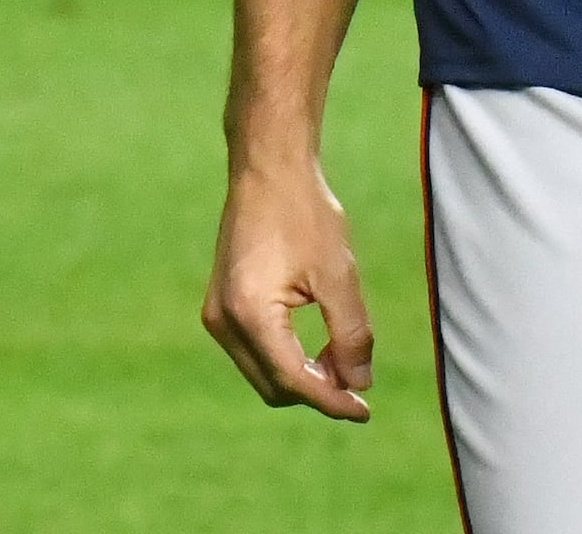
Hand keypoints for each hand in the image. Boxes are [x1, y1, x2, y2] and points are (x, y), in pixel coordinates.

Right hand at [201, 159, 376, 419]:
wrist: (269, 170)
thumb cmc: (306, 214)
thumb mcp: (338, 274)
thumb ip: (350, 333)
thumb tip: (359, 384)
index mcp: (249, 314)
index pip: (291, 380)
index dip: (330, 401)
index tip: (364, 411)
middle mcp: (223, 322)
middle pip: (273, 385)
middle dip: (316, 392)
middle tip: (359, 385)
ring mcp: (216, 315)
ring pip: (262, 372)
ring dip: (301, 377)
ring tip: (344, 363)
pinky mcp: (221, 306)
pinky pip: (255, 352)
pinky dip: (286, 358)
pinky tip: (319, 348)